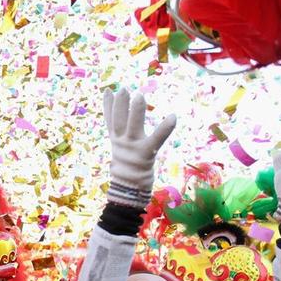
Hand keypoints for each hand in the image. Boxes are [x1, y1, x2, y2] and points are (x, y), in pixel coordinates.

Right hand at [102, 90, 175, 205]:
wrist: (128, 191)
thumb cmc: (128, 170)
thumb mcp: (121, 153)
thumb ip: (121, 140)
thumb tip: (120, 132)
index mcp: (116, 141)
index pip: (110, 120)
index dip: (107, 105)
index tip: (107, 90)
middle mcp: (121, 142)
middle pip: (118, 120)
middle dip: (120, 104)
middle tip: (123, 90)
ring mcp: (133, 147)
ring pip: (133, 125)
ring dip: (135, 110)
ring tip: (139, 95)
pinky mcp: (146, 153)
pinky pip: (157, 138)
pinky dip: (165, 128)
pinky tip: (173, 116)